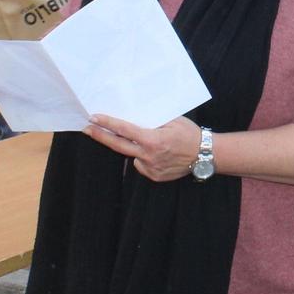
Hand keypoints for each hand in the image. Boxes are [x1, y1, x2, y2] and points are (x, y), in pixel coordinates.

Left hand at [85, 114, 200, 181]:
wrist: (206, 155)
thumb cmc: (190, 135)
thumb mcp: (173, 120)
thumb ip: (153, 120)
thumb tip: (135, 118)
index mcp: (153, 140)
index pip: (124, 130)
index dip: (107, 123)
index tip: (94, 118)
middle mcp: (149, 156)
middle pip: (118, 146)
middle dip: (101, 136)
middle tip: (87, 129)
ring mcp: (151, 168)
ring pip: (131, 156)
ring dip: (131, 147)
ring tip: (145, 141)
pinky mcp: (154, 176)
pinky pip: (141, 165)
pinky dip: (143, 158)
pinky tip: (157, 154)